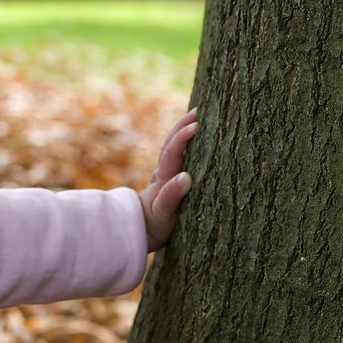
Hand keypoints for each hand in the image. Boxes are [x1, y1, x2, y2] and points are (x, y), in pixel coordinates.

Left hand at [138, 107, 198, 251]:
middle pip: (172, 144)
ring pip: (174, 148)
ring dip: (183, 131)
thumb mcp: (163, 213)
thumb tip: (186, 177)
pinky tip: (197, 139)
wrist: (142, 231)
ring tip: (198, 116)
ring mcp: (167, 175)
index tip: (195, 125)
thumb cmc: (154, 223)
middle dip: (183, 126)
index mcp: (164, 177)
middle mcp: (165, 172)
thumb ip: (171, 196)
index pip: (172, 152)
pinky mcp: (172, 180)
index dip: (182, 138)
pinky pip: (179, 157)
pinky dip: (187, 145)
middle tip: (199, 110)